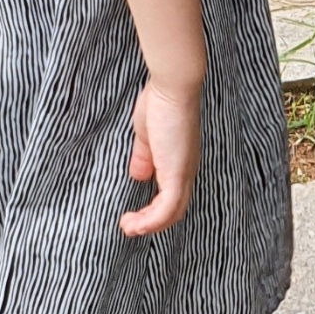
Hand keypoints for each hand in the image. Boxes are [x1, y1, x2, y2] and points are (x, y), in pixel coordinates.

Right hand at [119, 80, 200, 237]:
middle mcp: (186, 169)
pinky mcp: (177, 173)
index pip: (173, 194)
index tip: (134, 213)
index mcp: (180, 159)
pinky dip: (150, 221)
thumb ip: (144, 155)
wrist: (173, 85)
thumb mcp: (147, 134)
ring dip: (148, 226)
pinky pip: (166, 208)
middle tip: (129, 226)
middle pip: (175, 209)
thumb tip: (138, 175)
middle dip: (151, 222)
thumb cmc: (161, 99)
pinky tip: (133, 223)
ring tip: (127, 228)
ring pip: (172, 213)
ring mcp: (184, 172)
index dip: (155, 208)